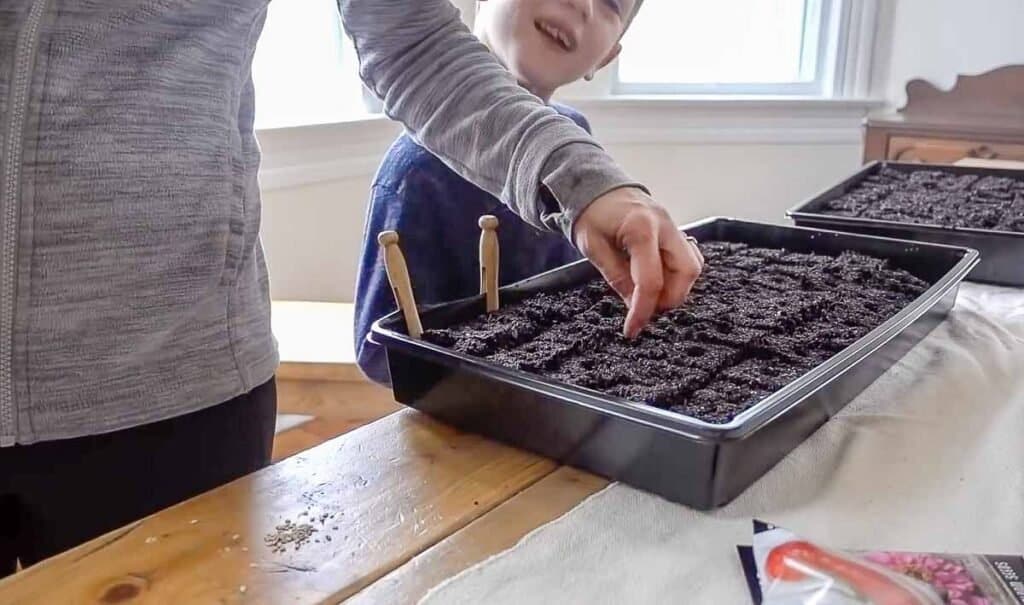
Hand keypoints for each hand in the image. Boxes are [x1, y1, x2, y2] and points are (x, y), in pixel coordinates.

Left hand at [574, 187, 703, 338]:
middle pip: (686, 272)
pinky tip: (660, 279)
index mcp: (640, 229)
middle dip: (668, 299)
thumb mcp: (594, 248)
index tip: (632, 330)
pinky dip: (678, 275)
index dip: (643, 310)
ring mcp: (673, 226)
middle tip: (644, 309)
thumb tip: (634, 306)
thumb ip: (616, 276)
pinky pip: (689, 257)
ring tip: (649, 296)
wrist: (596, 186)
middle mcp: (665, 225)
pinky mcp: (674, 230)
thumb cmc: (591, 214)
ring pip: (693, 266)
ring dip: (675, 288)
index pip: (651, 280)